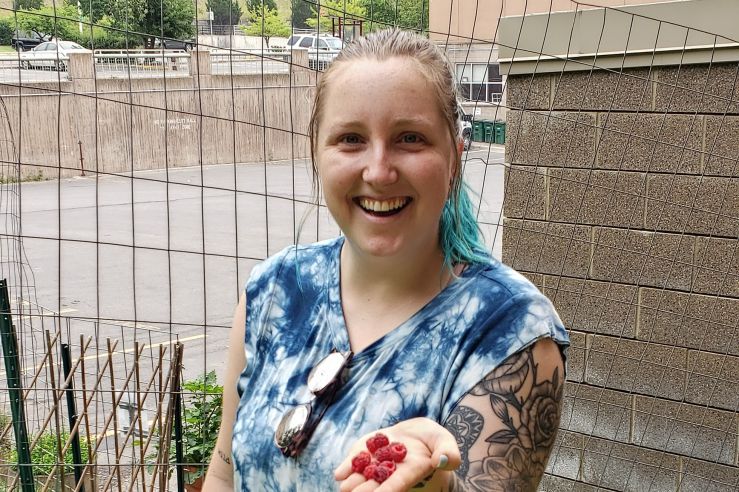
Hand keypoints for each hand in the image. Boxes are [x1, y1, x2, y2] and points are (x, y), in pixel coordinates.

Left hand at [334, 417, 460, 491]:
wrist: (417, 433)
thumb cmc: (435, 441)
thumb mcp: (445, 442)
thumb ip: (448, 453)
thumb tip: (442, 460)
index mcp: (411, 471)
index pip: (398, 484)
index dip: (389, 490)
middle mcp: (392, 472)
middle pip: (377, 484)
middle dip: (365, 490)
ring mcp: (377, 463)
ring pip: (363, 476)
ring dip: (353, 482)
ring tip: (344, 486)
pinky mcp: (367, 453)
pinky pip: (355, 462)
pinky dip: (347, 467)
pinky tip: (339, 473)